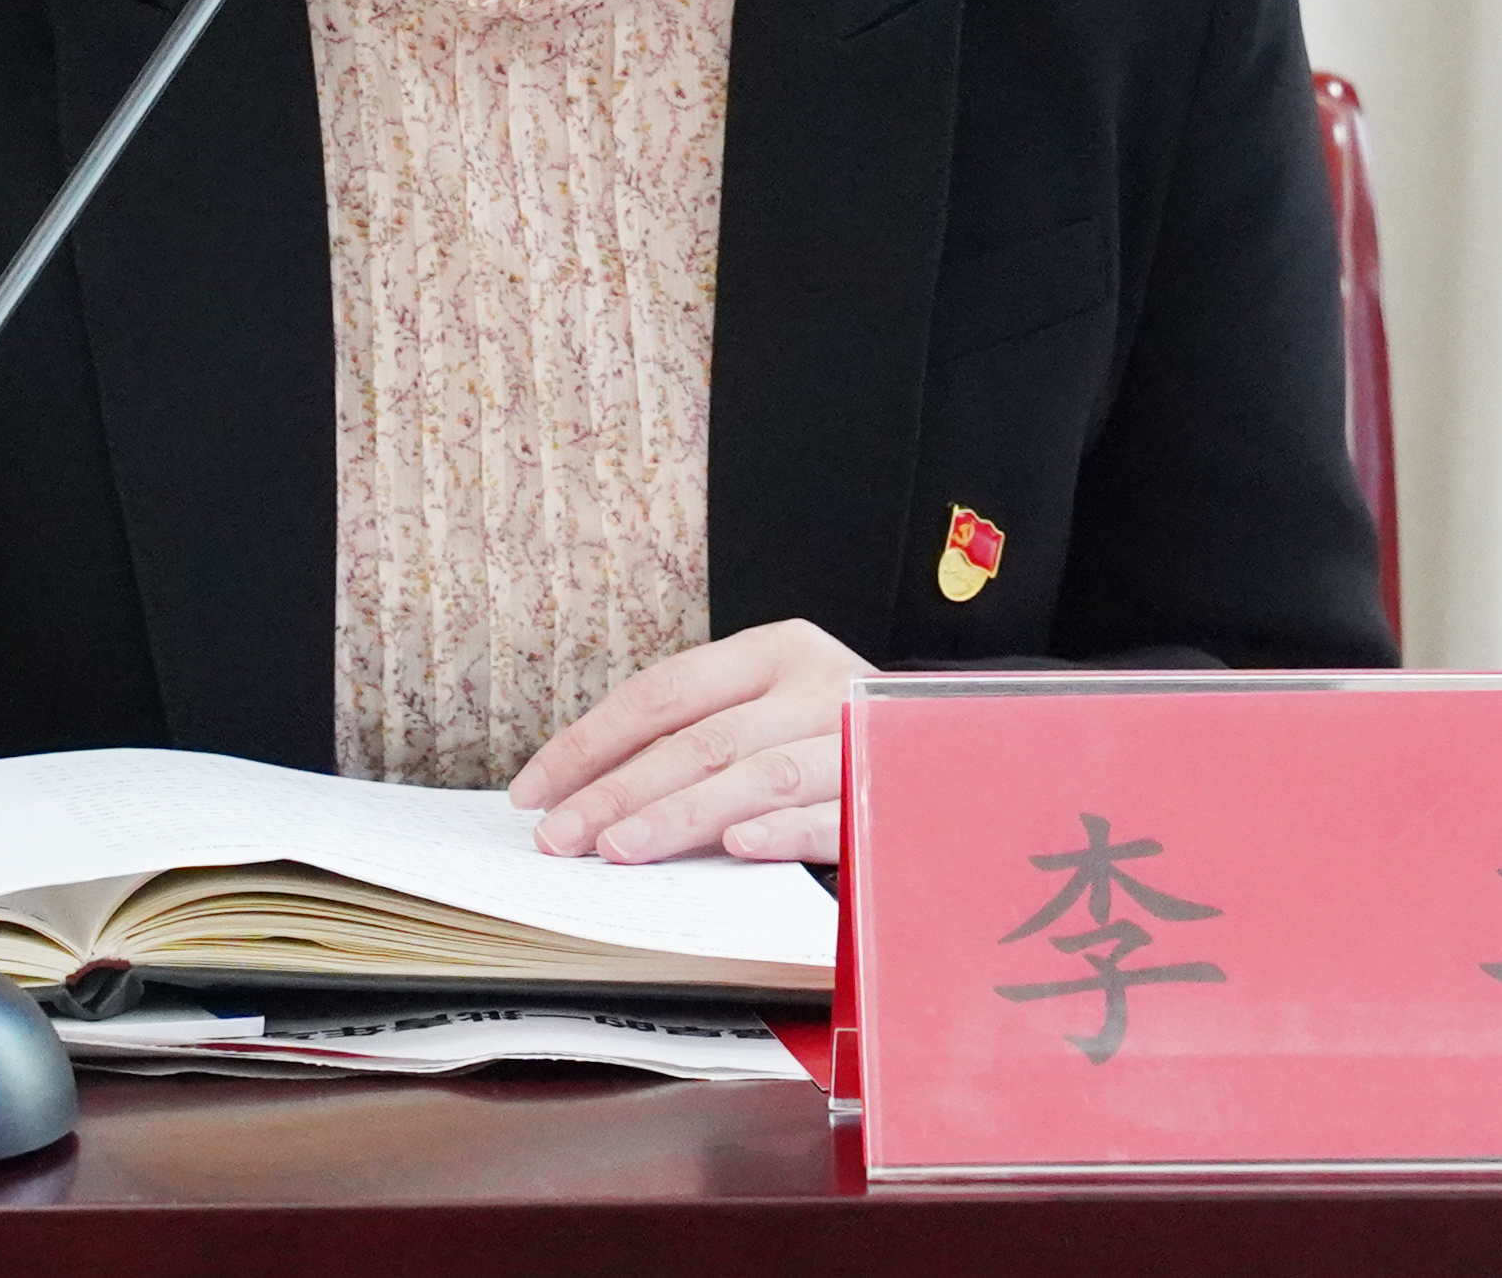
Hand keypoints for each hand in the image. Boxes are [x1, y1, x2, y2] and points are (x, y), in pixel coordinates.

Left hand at [506, 619, 872, 867]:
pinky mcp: (892, 790)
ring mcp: (855, 736)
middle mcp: (814, 682)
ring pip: (755, 774)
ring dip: (682, 815)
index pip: (664, 691)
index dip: (592, 739)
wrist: (966, 746)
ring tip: (620, 849)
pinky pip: (832, 813)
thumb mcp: (773, 709)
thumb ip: (704, 737)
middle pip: (700, 738)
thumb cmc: (838, 738)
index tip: (535, 789)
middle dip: (619, 790)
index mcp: (775, 651)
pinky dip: (783, 830)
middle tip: (560, 835)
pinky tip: (735, 848)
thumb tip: (591, 793)